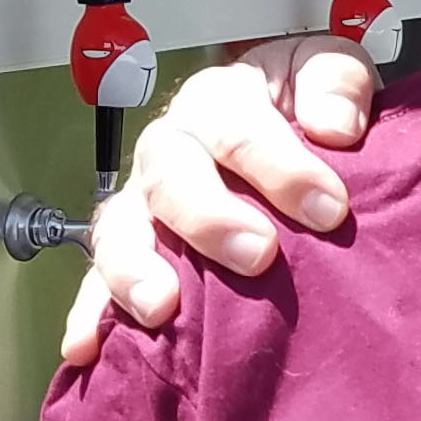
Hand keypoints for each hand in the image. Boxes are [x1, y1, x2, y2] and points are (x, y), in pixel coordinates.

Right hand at [61, 35, 378, 363]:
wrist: (282, 127)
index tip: (330, 209)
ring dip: (135, 268)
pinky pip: (97, 281)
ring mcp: (143, 202)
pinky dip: (91, 313)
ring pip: (122, 228)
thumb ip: (335, 84)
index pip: (239, 128)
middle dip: (210, 217)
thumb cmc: (300, 104)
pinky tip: (85, 349)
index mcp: (218, 100)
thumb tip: (333, 127)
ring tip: (160, 306)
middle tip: (258, 254)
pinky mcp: (130, 250)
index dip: (283, 168)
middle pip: (171, 174)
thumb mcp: (325, 71)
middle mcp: (171, 147)